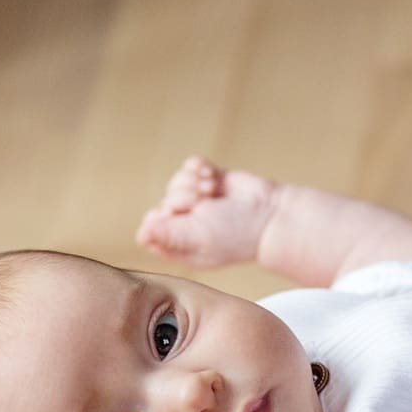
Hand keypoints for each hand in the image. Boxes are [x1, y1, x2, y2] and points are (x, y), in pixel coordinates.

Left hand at [136, 156, 282, 268]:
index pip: (150, 230)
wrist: (271, 214)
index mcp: (180, 245)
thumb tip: (140, 234)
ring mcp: (198, 202)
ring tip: (212, 191)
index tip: (175, 216)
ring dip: (193, 182)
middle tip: (202, 205)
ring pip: (176, 181)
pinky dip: (199, 167)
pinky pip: (190, 166)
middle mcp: (187, 224)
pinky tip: (212, 176)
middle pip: (163, 201)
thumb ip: (168, 235)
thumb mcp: (199, 237)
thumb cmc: (238, 234)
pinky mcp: (209, 181)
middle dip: (182, 197)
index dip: (158, 219)